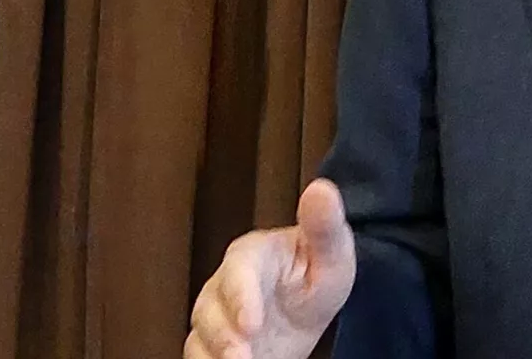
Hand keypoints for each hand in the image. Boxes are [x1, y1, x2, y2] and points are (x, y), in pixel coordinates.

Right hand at [186, 179, 355, 358]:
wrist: (306, 307)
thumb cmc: (318, 272)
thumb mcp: (333, 252)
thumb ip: (325, 225)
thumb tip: (321, 188)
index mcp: (252, 254)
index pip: (239, 271)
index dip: (241, 297)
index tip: (251, 324)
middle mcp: (224, 284)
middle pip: (211, 309)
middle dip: (223, 336)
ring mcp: (214, 315)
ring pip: (201, 336)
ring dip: (214, 357)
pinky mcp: (211, 343)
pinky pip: (199, 356)